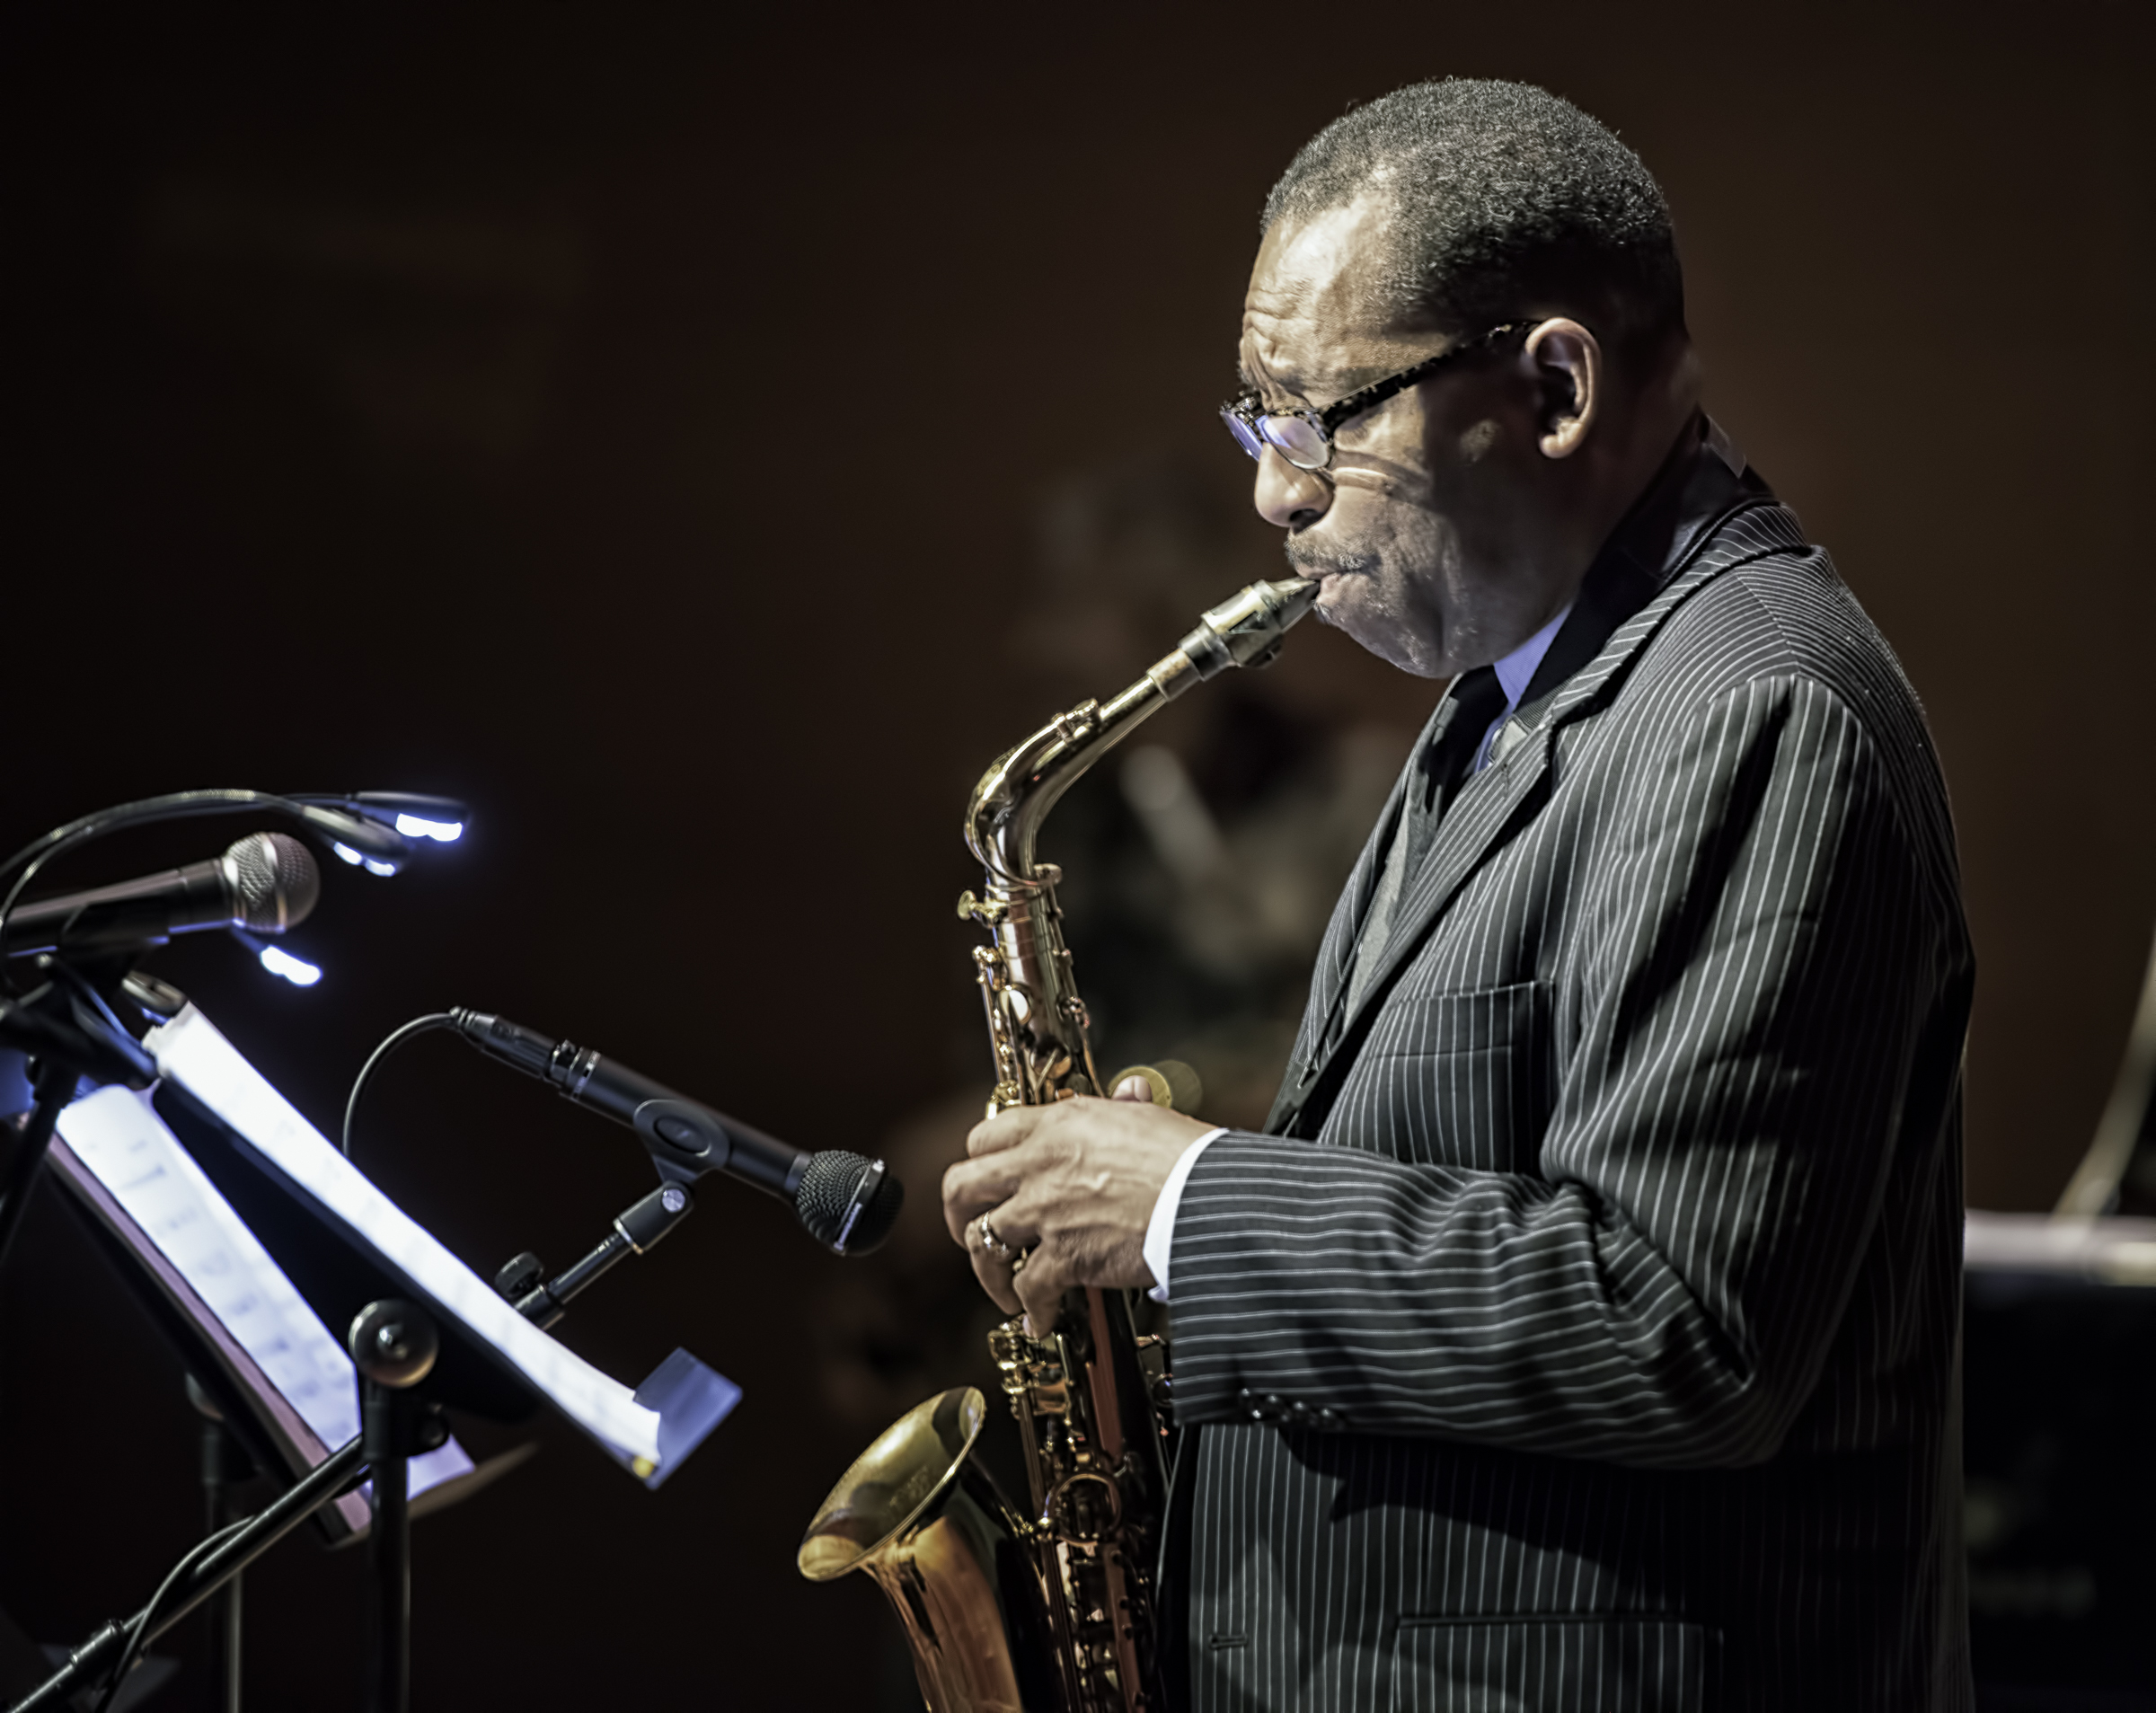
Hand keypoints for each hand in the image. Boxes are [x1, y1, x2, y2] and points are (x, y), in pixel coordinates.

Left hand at [942, 1080, 1208, 1327]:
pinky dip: (1032, 1309)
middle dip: (957, 1215)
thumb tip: (1131, 1091)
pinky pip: (1027, 1287)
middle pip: (961, 1186)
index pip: (985, 1135)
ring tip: (1003, 1288)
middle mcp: (1040, 1163)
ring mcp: (1046, 1211)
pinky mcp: (1065, 1256)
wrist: (1208, 1199)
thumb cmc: (1188, 1158)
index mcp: (1058, 1124)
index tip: (985, 1181)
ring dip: (988, 1271)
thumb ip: (1126, 1106)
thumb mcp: (1149, 1118)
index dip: (978, 1162)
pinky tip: (1040, 1318)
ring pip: (982, 1241)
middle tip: (967, 1230)